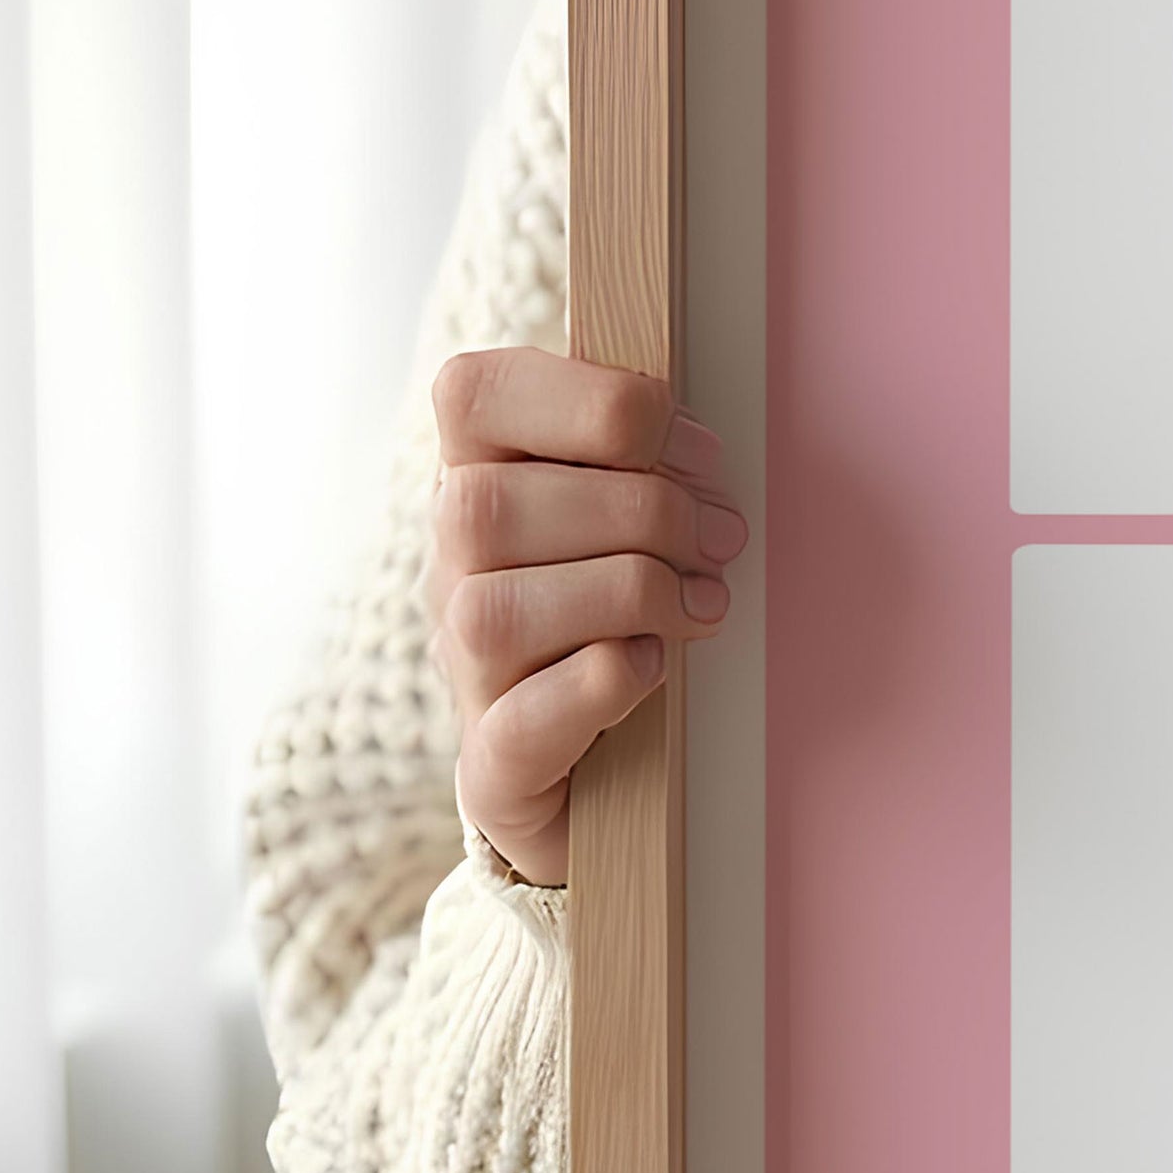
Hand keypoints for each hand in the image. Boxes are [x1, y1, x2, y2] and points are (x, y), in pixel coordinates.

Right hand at [427, 351, 742, 884]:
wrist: (615, 777)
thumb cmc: (636, 612)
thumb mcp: (637, 516)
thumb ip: (644, 460)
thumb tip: (696, 448)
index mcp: (482, 480)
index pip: (472, 394)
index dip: (590, 400)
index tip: (693, 446)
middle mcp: (451, 571)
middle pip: (488, 505)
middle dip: (638, 510)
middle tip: (722, 537)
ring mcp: (463, 670)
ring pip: (494, 610)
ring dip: (627, 593)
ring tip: (703, 603)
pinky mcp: (495, 765)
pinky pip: (521, 720)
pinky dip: (601, 683)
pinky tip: (655, 666)